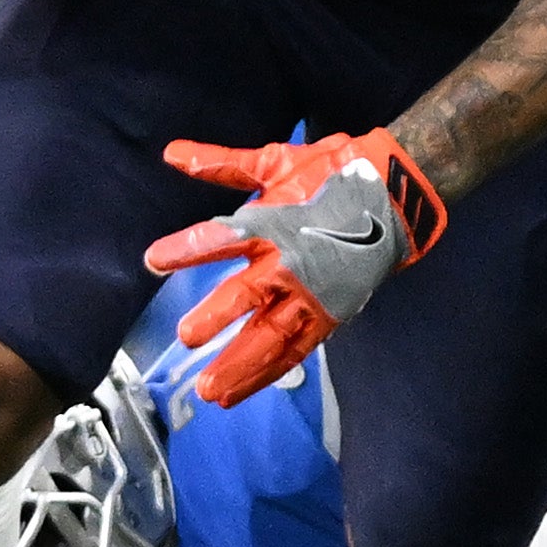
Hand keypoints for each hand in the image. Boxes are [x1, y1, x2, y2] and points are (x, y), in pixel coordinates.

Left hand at [145, 127, 445, 405]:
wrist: (393, 195)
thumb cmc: (331, 175)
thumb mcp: (275, 161)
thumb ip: (222, 163)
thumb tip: (171, 153)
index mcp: (272, 223)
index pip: (222, 236)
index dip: (187, 248)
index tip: (153, 260)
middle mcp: (290, 264)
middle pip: (248, 294)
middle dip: (218, 315)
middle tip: (188, 336)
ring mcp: (311, 295)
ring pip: (271, 335)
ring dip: (239, 363)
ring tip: (210, 390)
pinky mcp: (328, 316)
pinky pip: (294, 350)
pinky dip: (266, 373)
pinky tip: (238, 392)